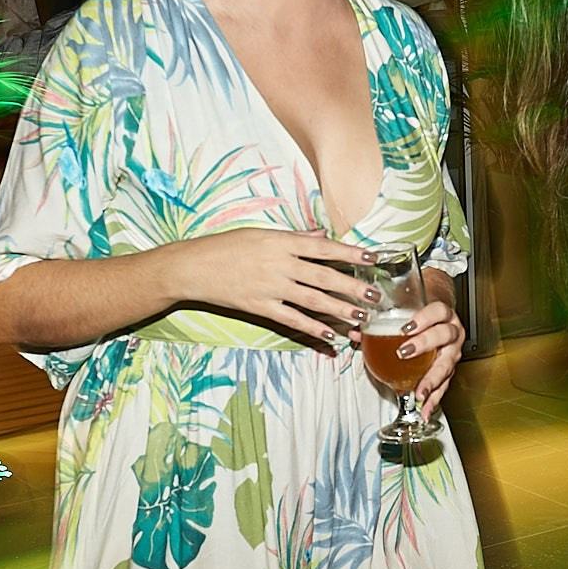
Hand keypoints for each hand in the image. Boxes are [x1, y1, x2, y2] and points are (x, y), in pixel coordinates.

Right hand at [163, 229, 374, 347]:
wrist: (192, 267)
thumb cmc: (225, 246)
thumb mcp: (260, 233)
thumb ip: (294, 237)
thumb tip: (320, 235)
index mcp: (281, 241)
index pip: (323, 247)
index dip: (349, 254)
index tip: (372, 258)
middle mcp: (279, 263)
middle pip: (324, 276)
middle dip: (353, 287)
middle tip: (375, 296)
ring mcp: (270, 287)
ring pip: (313, 300)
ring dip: (339, 310)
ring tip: (361, 318)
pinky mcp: (260, 306)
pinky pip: (292, 318)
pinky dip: (313, 327)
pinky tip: (331, 335)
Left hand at [345, 271, 465, 418]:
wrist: (440, 326)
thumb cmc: (425, 321)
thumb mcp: (406, 319)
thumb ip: (380, 325)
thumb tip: (356, 333)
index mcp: (443, 315)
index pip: (438, 311)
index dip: (424, 318)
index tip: (407, 328)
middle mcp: (452, 333)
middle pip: (444, 335)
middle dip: (425, 344)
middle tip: (405, 352)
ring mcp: (453, 352)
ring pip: (446, 365)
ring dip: (431, 380)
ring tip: (419, 392)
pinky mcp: (450, 371)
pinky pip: (444, 386)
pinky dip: (433, 399)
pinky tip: (424, 409)